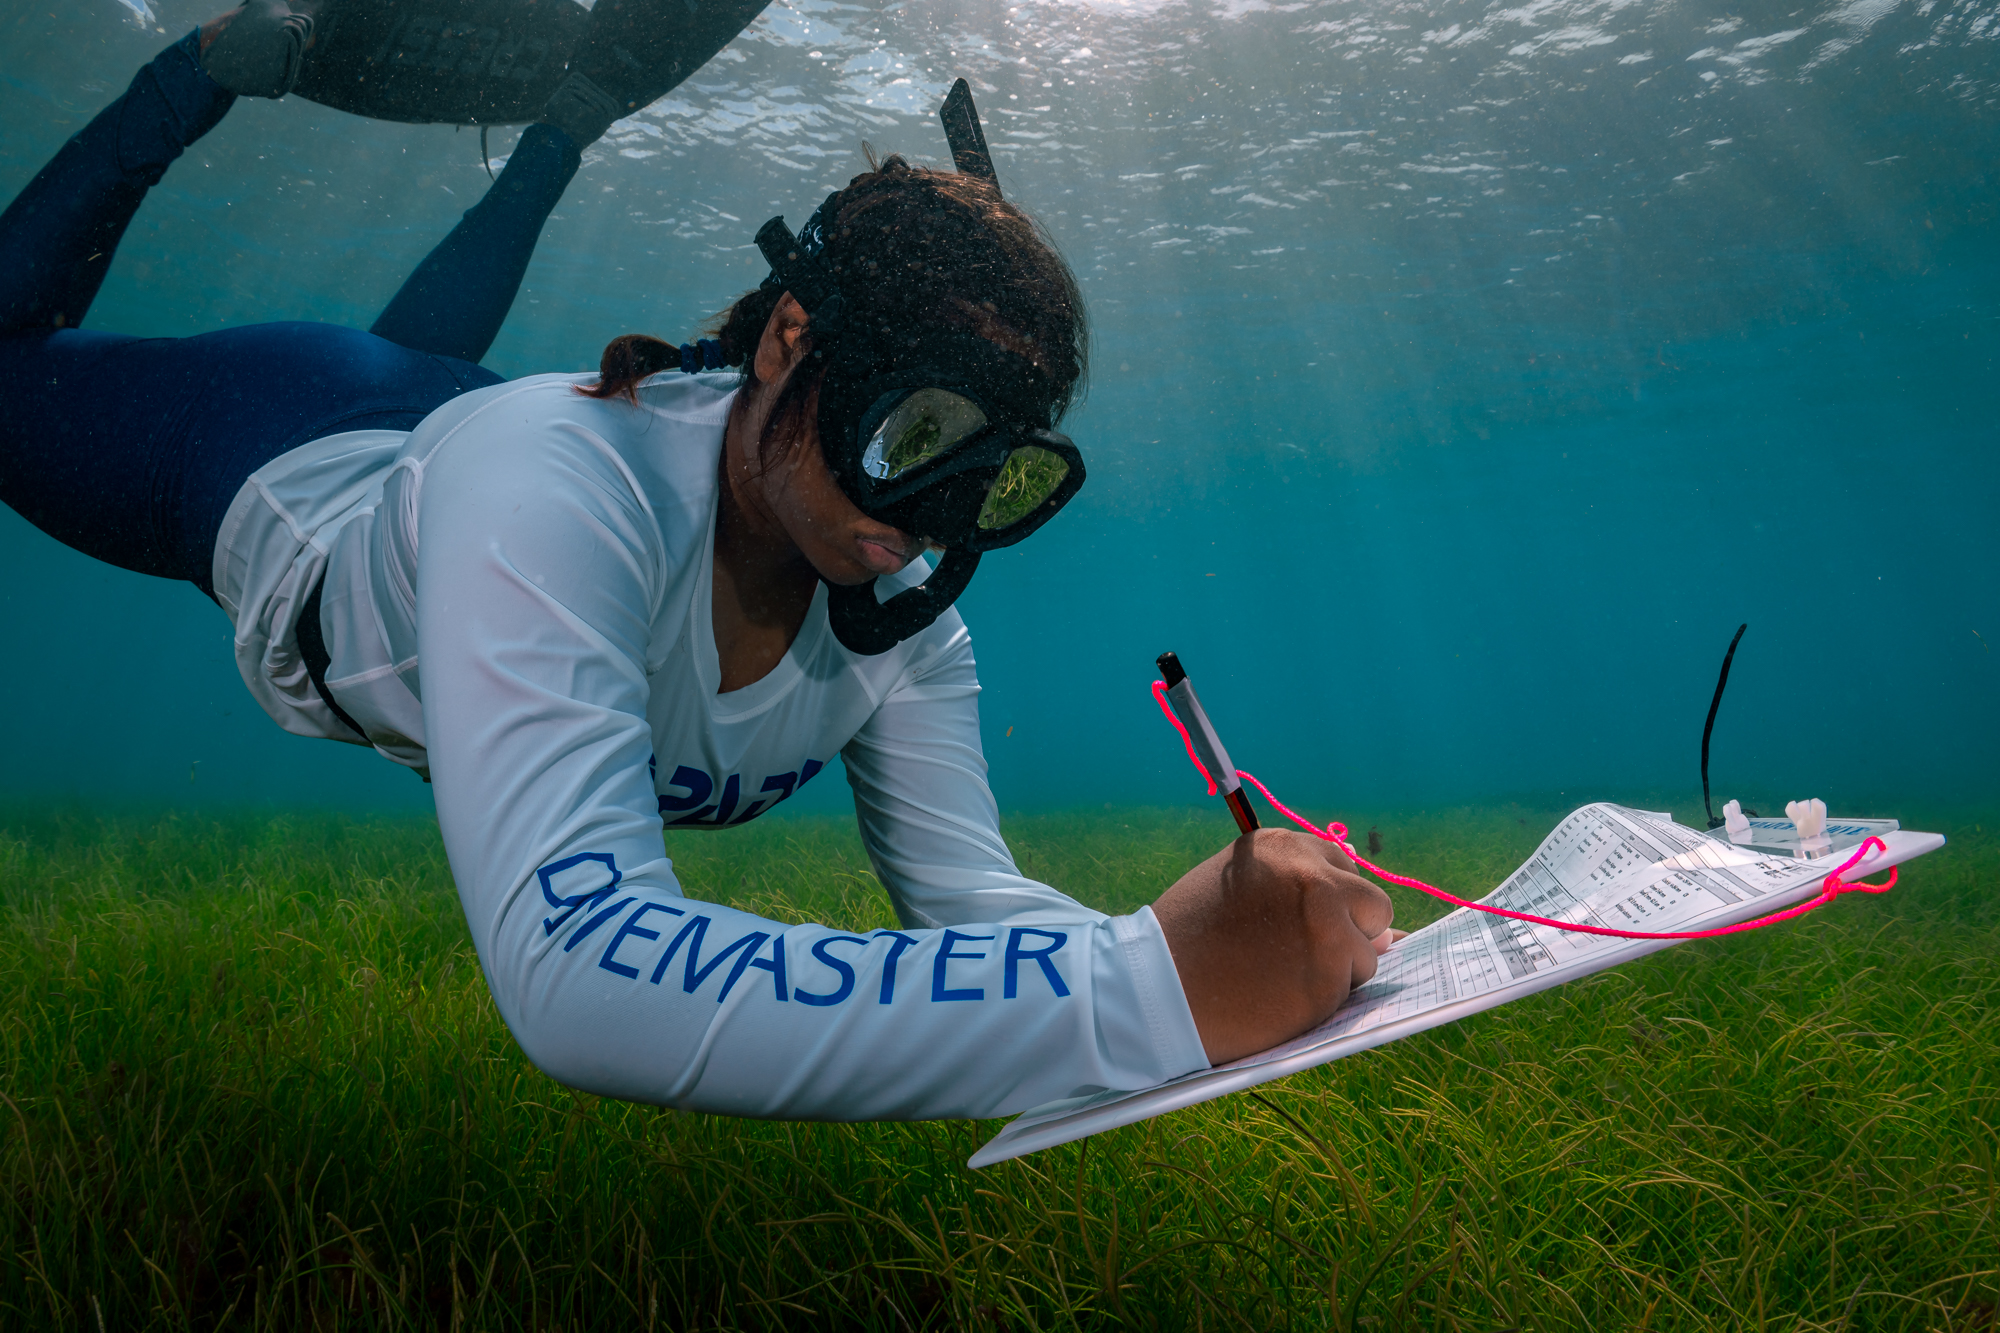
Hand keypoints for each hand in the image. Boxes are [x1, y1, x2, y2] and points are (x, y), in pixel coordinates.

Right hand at [1152, 829, 1394, 1063]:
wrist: (1155, 987)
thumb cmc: (1188, 939)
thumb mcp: (1237, 887)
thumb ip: (1298, 892)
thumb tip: (1388, 931)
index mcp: (1284, 848)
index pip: (1341, 867)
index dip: (1328, 901)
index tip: (1300, 921)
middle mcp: (1314, 878)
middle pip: (1373, 905)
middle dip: (1351, 931)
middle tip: (1302, 952)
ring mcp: (1328, 927)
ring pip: (1367, 954)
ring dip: (1337, 971)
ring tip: (1281, 975)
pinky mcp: (1331, 977)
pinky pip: (1351, 992)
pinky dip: (1323, 1000)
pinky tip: (1280, 996)